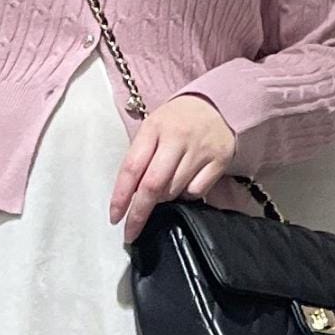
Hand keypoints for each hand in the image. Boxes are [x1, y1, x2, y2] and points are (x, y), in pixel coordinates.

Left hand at [109, 94, 236, 244]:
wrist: (218, 103)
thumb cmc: (178, 120)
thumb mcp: (153, 128)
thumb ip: (141, 157)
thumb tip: (132, 196)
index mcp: (154, 128)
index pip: (131, 167)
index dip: (121, 196)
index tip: (115, 218)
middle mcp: (176, 138)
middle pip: (152, 186)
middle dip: (139, 213)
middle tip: (131, 231)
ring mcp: (199, 149)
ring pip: (174, 192)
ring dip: (164, 200)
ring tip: (166, 187)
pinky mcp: (219, 160)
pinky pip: (196, 191)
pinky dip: (187, 195)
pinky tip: (187, 181)